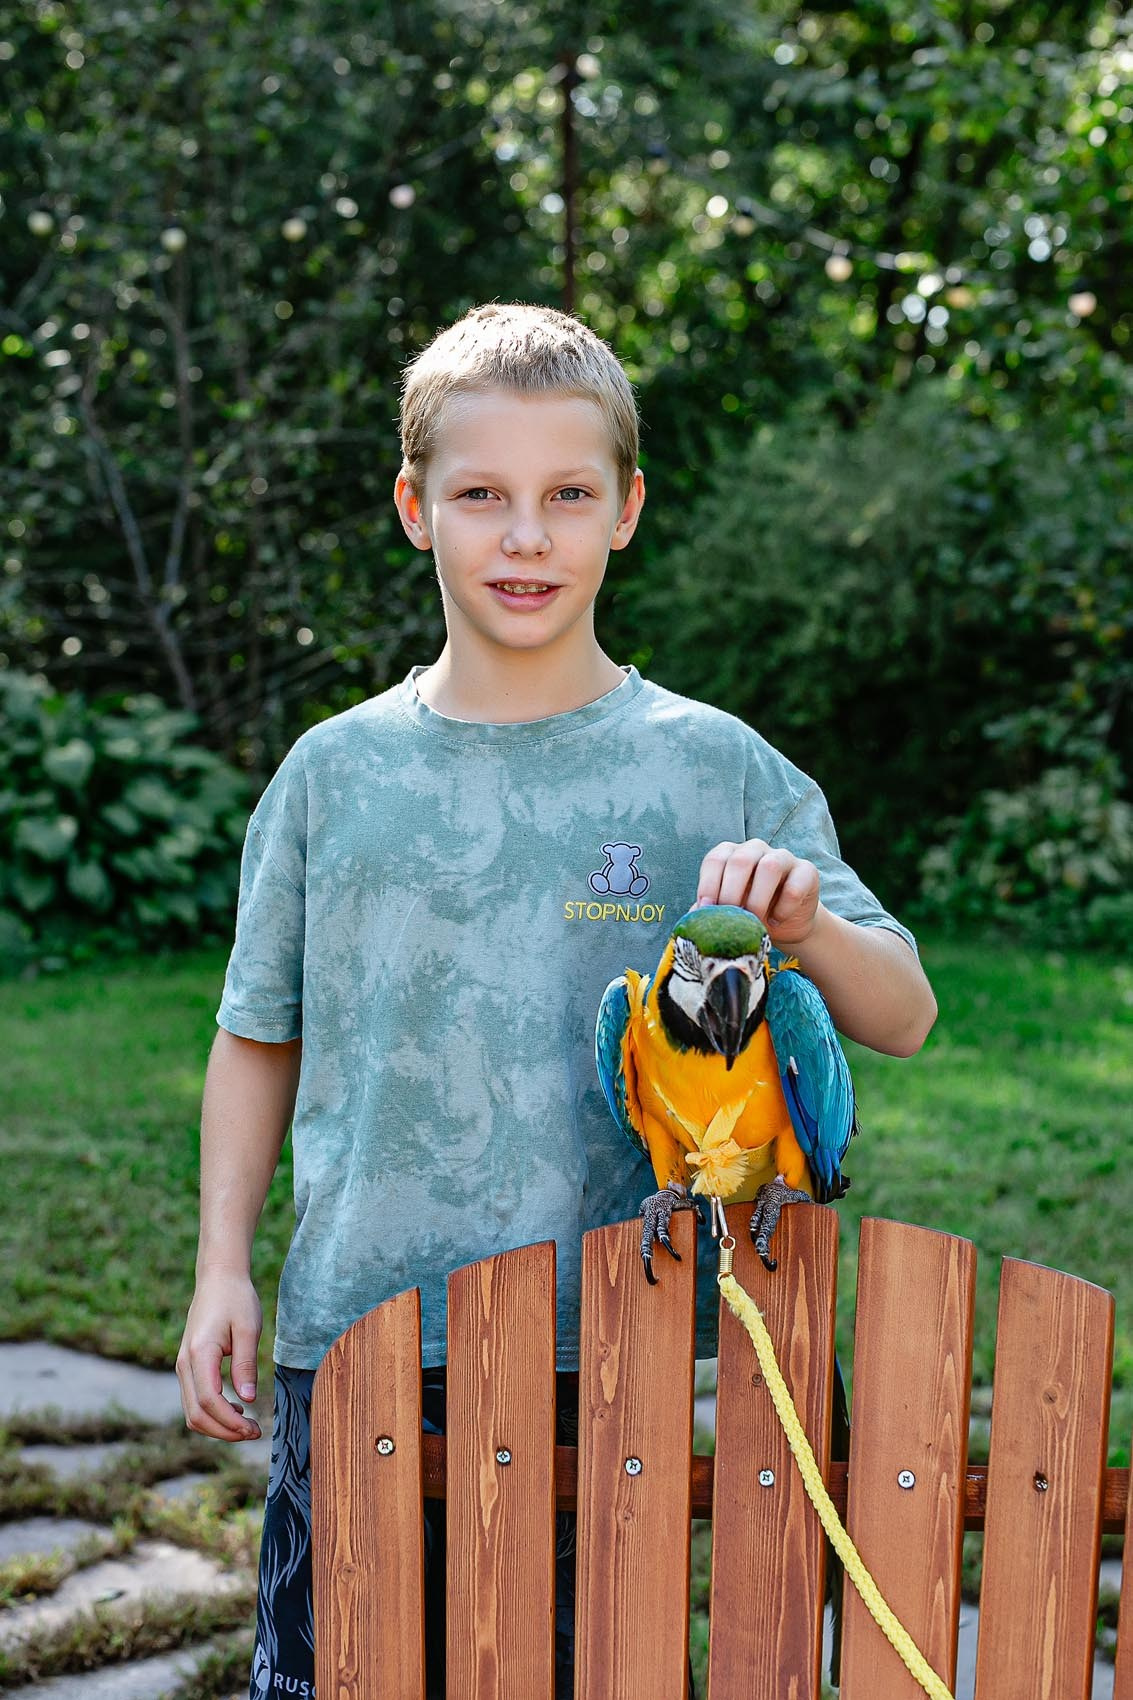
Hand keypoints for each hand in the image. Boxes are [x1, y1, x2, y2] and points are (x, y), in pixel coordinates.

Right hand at [176, 1271, 263, 1441]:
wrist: (218, 1278)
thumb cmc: (236, 1299)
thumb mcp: (248, 1328)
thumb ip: (245, 1365)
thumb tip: (248, 1399)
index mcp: (199, 1354)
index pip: (208, 1401)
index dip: (230, 1422)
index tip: (254, 1428)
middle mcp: (184, 1364)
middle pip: (196, 1414)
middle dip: (224, 1431)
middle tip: (255, 1432)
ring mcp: (183, 1366)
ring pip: (192, 1411)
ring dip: (218, 1425)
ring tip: (248, 1425)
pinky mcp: (188, 1366)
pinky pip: (194, 1400)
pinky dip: (212, 1413)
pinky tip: (237, 1410)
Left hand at [696, 838, 820, 946]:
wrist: (787, 923)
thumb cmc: (751, 914)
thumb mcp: (728, 913)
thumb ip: (710, 912)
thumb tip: (692, 921)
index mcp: (731, 854)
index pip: (715, 859)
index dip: (708, 884)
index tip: (707, 909)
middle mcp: (756, 849)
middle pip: (740, 860)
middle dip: (731, 892)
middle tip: (731, 918)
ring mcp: (783, 857)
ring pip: (770, 867)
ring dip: (758, 899)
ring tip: (755, 921)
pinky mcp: (806, 871)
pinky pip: (795, 885)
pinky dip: (784, 906)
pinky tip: (777, 920)